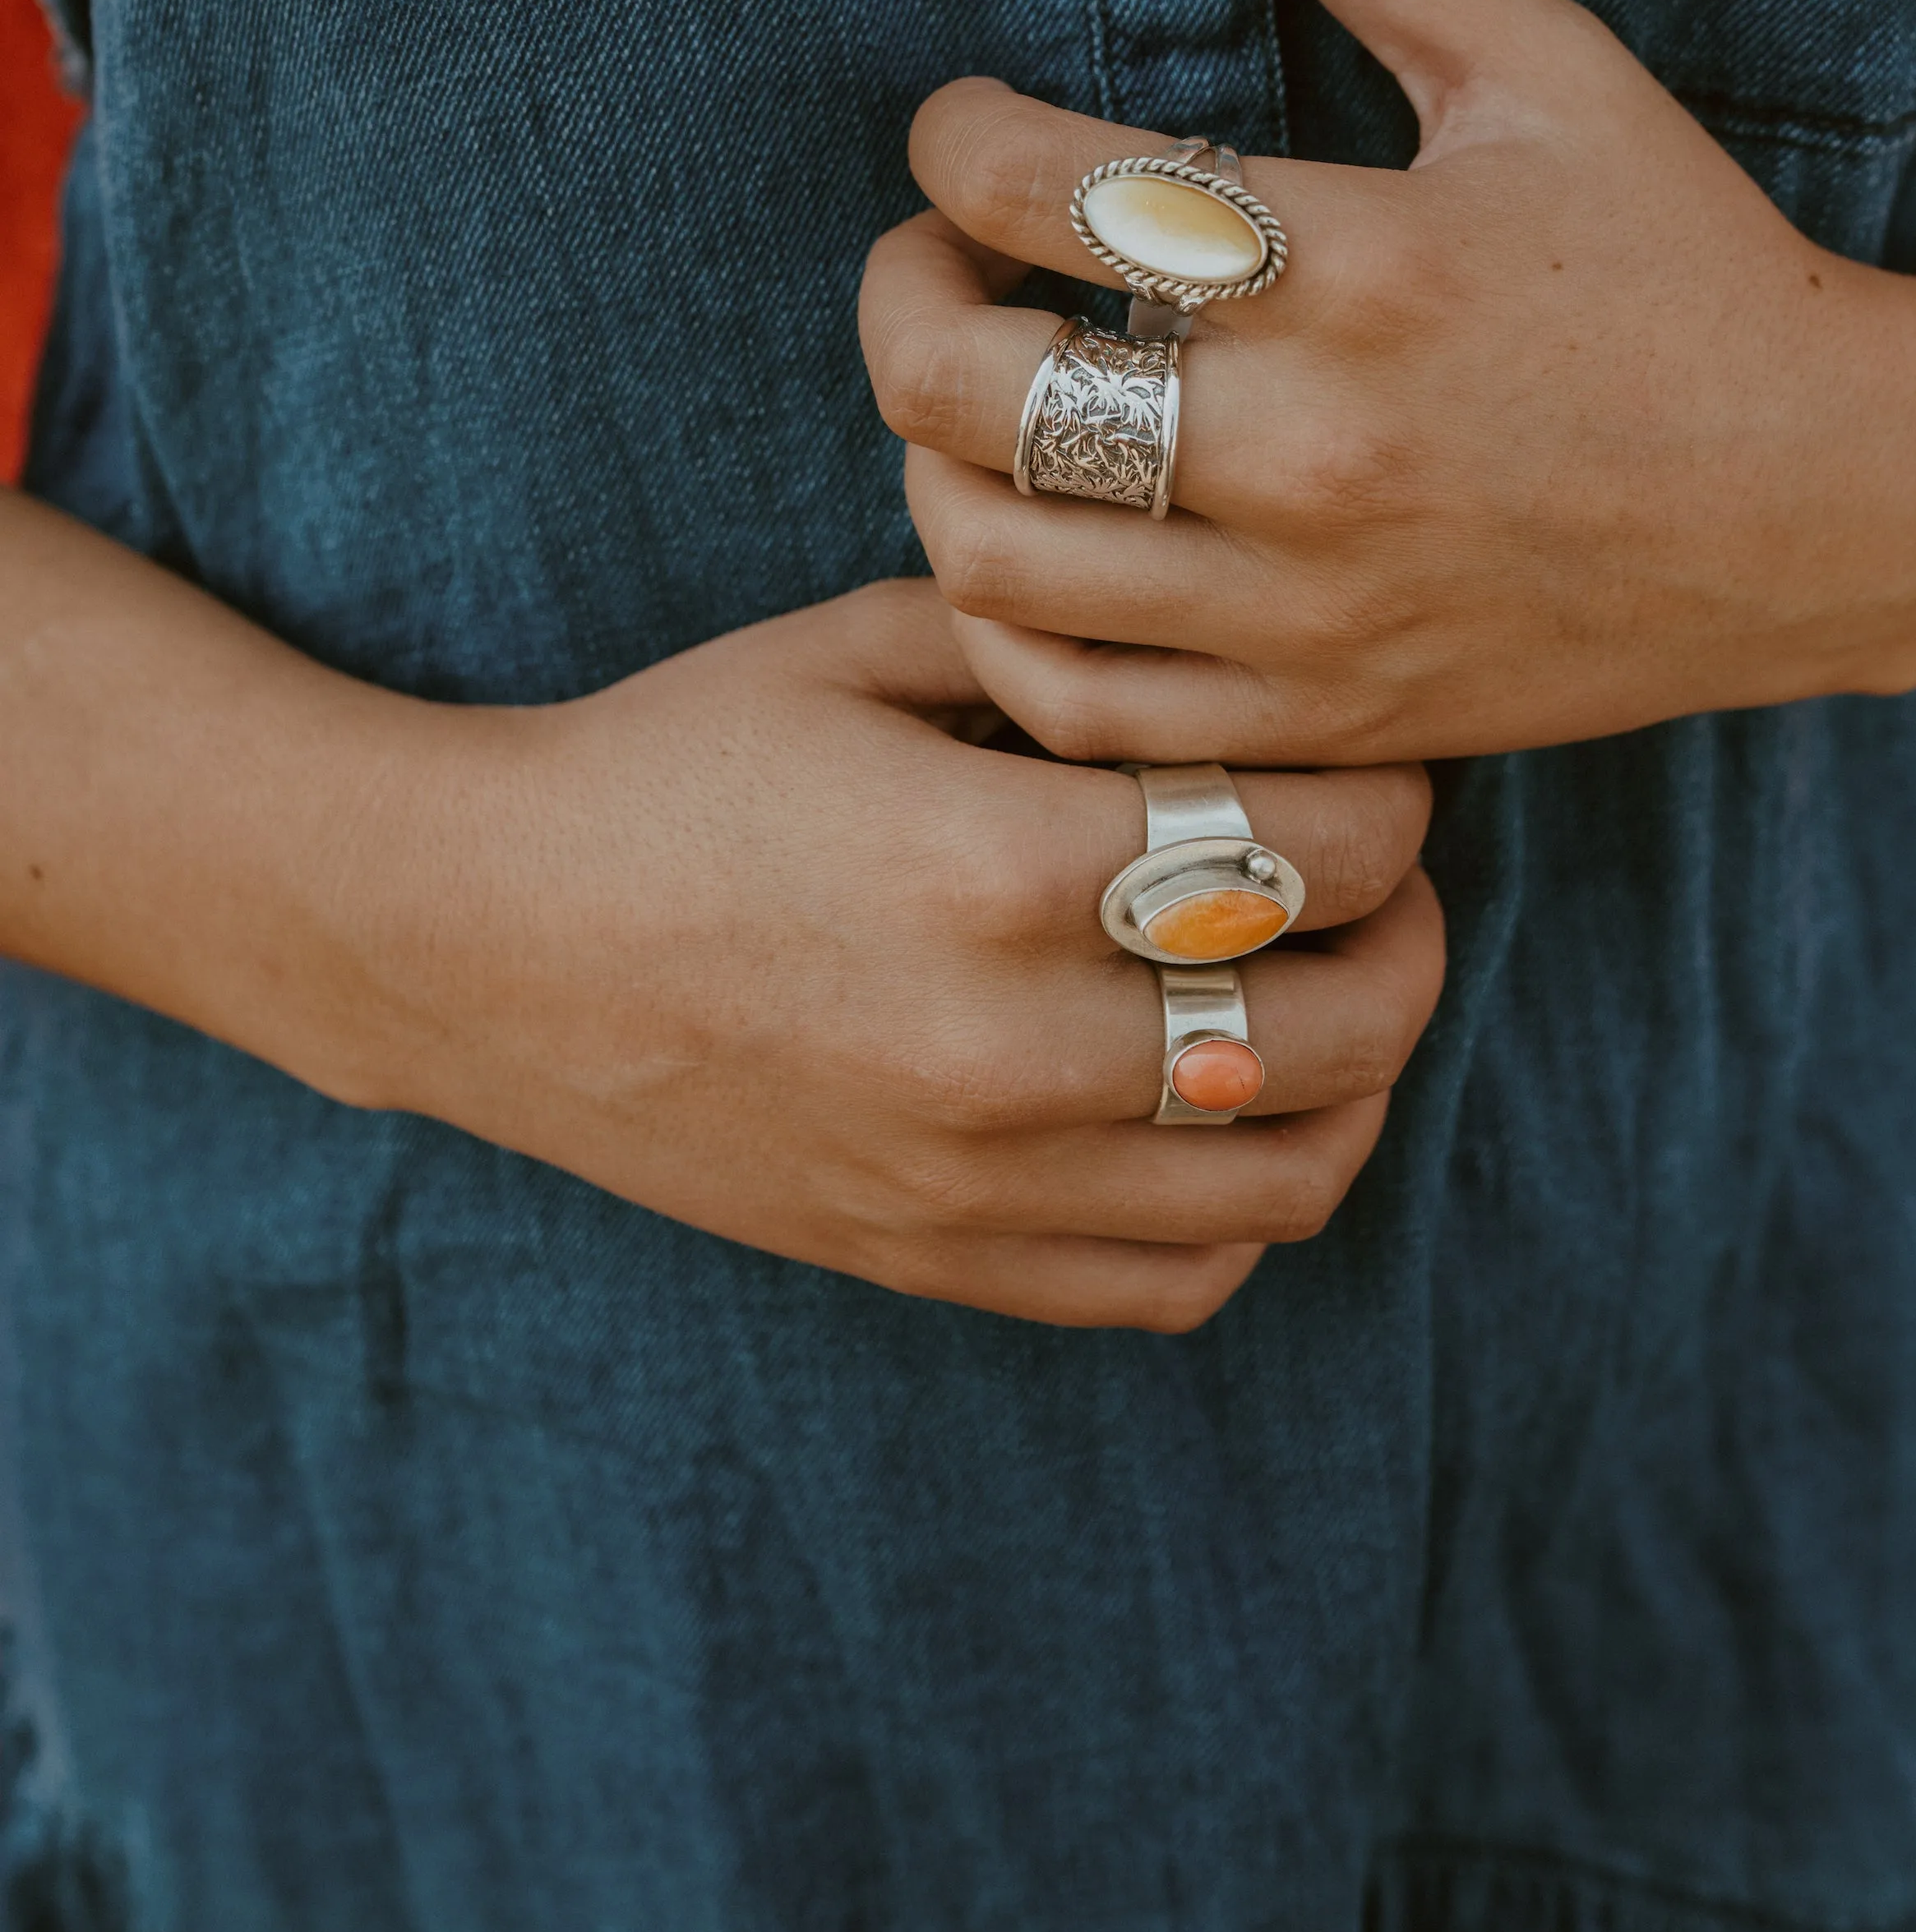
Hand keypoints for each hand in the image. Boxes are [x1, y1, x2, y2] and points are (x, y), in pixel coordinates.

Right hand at [377, 582, 1439, 1331]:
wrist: (492, 941)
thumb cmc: (677, 761)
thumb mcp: (863, 648)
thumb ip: (1060, 650)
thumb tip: (1231, 663)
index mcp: (995, 864)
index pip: (1316, 848)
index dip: (1392, 795)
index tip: (1380, 760)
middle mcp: (1007, 1046)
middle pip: (1340, 1024)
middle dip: (1407, 933)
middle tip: (1386, 872)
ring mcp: (975, 1179)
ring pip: (1285, 1180)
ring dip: (1356, 1081)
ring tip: (1331, 992)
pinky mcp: (936, 1257)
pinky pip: (1174, 1283)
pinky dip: (1243, 1207)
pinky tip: (1223, 1111)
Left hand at [860, 0, 1915, 766]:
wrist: (1833, 507)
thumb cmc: (1683, 264)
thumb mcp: (1541, 69)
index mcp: (1359, 262)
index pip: (1031, 182)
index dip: (947, 135)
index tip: (967, 126)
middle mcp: (1316, 447)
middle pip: (957, 381)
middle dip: (895, 291)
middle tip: (934, 258)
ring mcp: (1311, 606)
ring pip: (982, 557)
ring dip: (926, 462)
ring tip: (976, 402)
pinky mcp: (1324, 714)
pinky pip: (1074, 708)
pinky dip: (1001, 632)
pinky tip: (1029, 550)